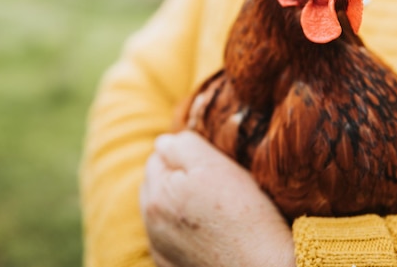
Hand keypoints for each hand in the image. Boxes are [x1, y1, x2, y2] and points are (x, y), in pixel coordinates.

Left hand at [140, 131, 295, 266]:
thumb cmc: (245, 216)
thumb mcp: (216, 167)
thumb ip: (183, 146)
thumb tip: (164, 141)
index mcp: (156, 194)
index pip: (159, 155)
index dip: (186, 155)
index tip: (211, 166)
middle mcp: (151, 224)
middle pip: (156, 182)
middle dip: (176, 177)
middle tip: (213, 185)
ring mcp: (160, 249)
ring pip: (162, 210)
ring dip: (177, 202)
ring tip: (212, 209)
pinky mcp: (170, 266)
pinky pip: (170, 237)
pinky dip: (182, 230)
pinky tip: (209, 232)